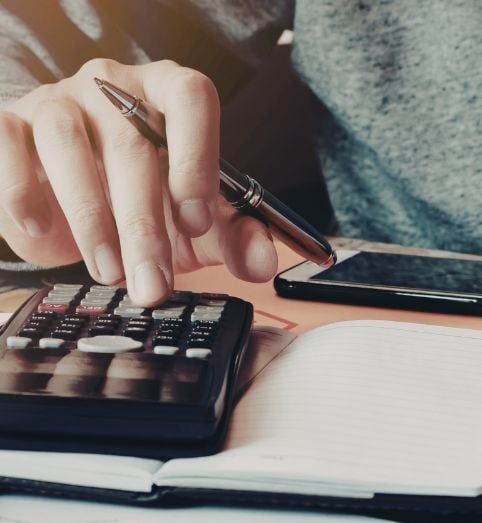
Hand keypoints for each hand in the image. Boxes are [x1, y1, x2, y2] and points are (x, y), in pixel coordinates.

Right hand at [0, 58, 277, 305]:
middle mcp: (115, 87)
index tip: (197, 221)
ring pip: (71, 147)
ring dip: (92, 220)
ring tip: (110, 271)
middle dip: (146, 227)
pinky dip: (21, 190)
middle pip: (134, 145)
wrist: (69, 199)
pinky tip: (40, 227)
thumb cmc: (144, 201)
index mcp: (170, 94)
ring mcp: (60, 99)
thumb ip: (235, 238)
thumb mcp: (196, 226)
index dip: (197, 157)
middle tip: (154, 284)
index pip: (191, 98)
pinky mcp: (11, 122)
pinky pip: (8, 142)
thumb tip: (264, 263)